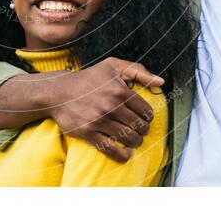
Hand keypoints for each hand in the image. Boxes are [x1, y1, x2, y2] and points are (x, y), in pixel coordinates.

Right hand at [45, 57, 164, 162]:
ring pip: (128, 138)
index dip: (148, 116)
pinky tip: (127, 153)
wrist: (59, 92)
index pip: (145, 110)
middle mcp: (111, 106)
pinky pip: (111, 150)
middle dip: (143, 130)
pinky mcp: (89, 133)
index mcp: (119, 90)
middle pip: (139, 126)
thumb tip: (161, 82)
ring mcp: (100, 121)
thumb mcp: (113, 66)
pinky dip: (123, 155)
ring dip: (135, 142)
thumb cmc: (88, 78)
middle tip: (140, 130)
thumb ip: (138, 71)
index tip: (144, 118)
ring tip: (134, 140)